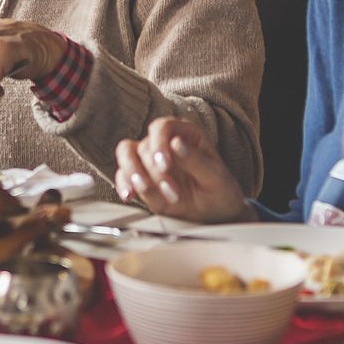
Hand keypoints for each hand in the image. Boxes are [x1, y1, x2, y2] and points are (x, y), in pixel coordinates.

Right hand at [113, 118, 246, 223]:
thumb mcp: (216, 178)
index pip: (162, 127)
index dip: (159, 143)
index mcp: (186, 134)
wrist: (216, 217)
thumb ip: (196, 161)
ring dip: (134, 174)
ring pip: (127, 155)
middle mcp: (165, 143)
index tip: (165, 166)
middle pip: (144, 146)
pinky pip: (122, 175)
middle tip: (174, 194)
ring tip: (144, 190)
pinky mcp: (141, 179)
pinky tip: (129, 196)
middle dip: (155, 172)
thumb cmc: (220, 193)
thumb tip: (176, 143)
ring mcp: (150, 161)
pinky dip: (123, 184)